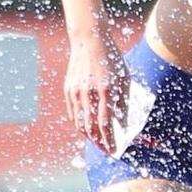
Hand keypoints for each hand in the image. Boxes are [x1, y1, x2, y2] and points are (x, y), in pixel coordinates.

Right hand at [64, 31, 129, 153]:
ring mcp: (76, 92)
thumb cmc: (111, 58)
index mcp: (106, 89)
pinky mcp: (68, 90)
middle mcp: (89, 92)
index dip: (109, 139)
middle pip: (91, 127)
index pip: (106, 123)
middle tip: (105, 150)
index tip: (114, 150)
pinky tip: (87, 128)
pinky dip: (80, 124)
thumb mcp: (124, 77)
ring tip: (97, 142)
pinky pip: (73, 113)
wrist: (90, 40)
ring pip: (80, 123)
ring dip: (89, 136)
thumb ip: (123, 100)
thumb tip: (123, 122)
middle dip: (99, 142)